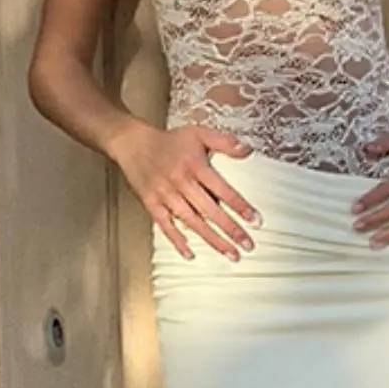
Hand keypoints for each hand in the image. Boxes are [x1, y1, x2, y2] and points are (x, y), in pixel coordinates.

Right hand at [113, 122, 259, 260]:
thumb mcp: (199, 133)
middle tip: (248, 246)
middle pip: (210, 211)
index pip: (222, 189)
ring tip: (230, 254)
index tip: (255, 221)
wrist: (133, 143)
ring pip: (192, 222)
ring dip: (212, 240)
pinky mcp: (151, 204)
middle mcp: (181, 182)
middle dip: (230, 230)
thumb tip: (247, 150)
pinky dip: (177, 241)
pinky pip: (165, 226)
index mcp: (195, 166)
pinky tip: (190, 255)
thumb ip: (224, 141)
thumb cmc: (169, 140)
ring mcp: (165, 195)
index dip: (240, 206)